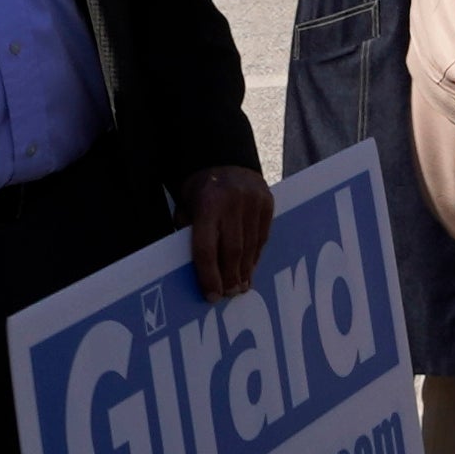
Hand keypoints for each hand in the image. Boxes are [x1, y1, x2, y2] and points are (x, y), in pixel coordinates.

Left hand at [181, 164, 275, 300]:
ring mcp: (254, 201)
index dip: (209, 276)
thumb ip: (189, 234)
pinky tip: (250, 268)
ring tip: (241, 287)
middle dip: (230, 277)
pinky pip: (263, 236)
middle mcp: (233, 203)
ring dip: (246, 270)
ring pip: (251, 246)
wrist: (223, 157)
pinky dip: (256, 255)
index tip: (211, 296)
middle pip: (233, 250)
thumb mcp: (186, 208)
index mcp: (207, 204)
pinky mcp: (268, 202)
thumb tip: (198, 271)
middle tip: (229, 295)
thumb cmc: (199, 190)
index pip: (207, 248)